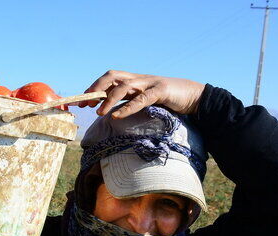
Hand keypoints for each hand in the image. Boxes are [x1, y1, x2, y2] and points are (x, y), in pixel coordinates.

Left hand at [76, 70, 205, 118]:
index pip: (109, 79)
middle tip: (86, 103)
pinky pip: (141, 99)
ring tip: (98, 113)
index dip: (94, 88)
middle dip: (96, 88)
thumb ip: (128, 101)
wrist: (194, 96)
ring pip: (124, 86)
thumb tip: (108, 110)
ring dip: (108, 99)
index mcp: (134, 80)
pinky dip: (127, 108)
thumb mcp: (143, 100)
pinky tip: (117, 117)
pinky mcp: (161, 91)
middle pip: (112, 75)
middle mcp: (139, 79)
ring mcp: (150, 83)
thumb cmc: (168, 100)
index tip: (82, 101)